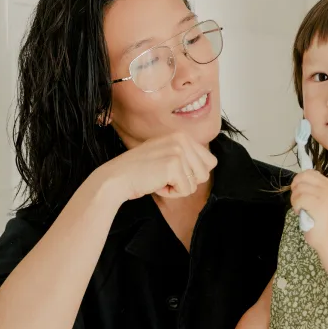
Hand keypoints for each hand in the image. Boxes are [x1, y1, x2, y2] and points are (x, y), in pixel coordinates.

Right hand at [97, 132, 217, 202]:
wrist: (116, 178)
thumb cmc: (138, 171)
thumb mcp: (165, 155)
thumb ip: (186, 156)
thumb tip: (211, 164)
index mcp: (181, 135)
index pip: (209, 161)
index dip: (191, 174)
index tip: (170, 171)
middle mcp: (182, 139)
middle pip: (205, 172)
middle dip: (186, 181)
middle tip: (163, 176)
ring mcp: (178, 151)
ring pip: (196, 183)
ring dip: (178, 188)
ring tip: (159, 179)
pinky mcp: (174, 165)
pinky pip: (186, 190)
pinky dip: (171, 193)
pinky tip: (156, 184)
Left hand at [289, 170, 327, 248]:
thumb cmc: (322, 222)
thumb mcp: (320, 201)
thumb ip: (312, 190)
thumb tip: (297, 181)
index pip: (308, 172)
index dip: (299, 181)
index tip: (300, 194)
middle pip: (302, 178)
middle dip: (295, 190)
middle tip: (299, 203)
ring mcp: (325, 196)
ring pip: (298, 189)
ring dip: (295, 201)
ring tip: (302, 210)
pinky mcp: (318, 205)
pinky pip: (299, 199)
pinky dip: (297, 207)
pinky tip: (303, 213)